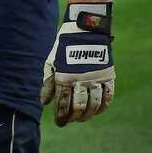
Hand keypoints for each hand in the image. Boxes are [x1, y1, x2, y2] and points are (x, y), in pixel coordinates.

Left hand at [40, 2, 114, 125]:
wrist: (84, 29)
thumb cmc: (63, 46)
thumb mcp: (51, 61)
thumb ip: (48, 82)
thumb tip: (44, 102)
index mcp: (64, 76)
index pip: (62, 102)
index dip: (61, 115)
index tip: (59, 123)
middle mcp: (80, 79)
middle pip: (78, 106)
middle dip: (73, 117)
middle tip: (69, 122)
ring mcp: (95, 78)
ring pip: (93, 104)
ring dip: (87, 114)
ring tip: (82, 119)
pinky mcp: (108, 75)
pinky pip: (108, 96)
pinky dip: (103, 106)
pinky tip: (97, 111)